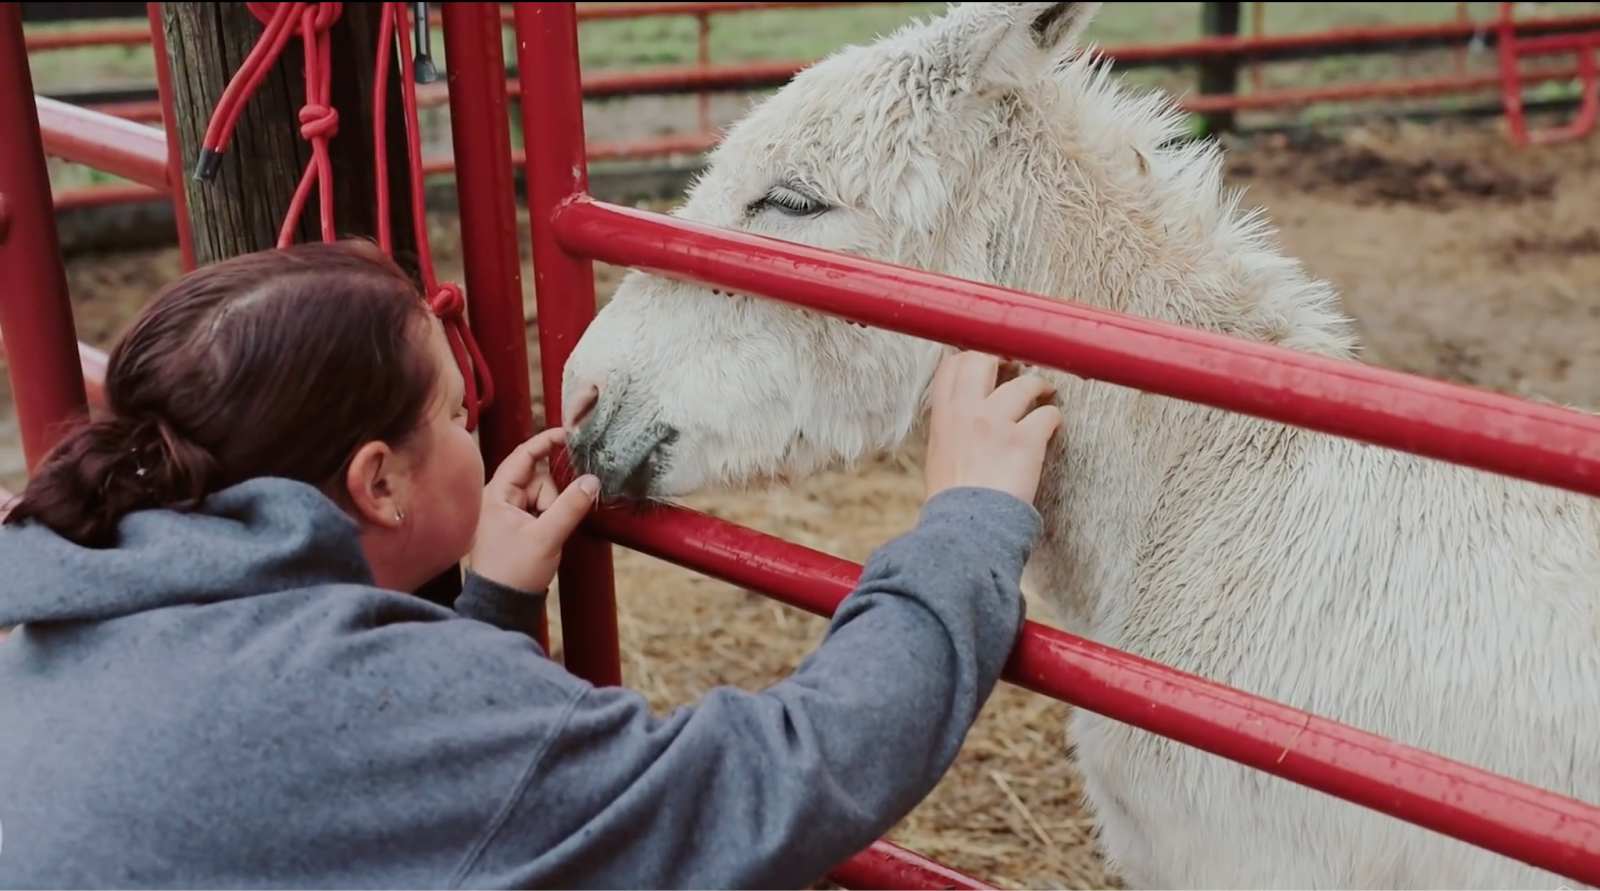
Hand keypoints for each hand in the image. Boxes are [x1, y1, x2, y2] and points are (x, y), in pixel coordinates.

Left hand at [469, 427, 599, 593]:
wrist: (501, 605)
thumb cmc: (514, 570)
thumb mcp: (546, 536)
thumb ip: (571, 506)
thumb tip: (592, 481)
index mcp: (497, 494)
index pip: (523, 455)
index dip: (546, 442)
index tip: (569, 435)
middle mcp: (500, 499)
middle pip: (539, 478)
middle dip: (554, 496)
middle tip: (551, 523)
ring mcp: (509, 513)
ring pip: (545, 496)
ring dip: (554, 511)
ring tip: (547, 537)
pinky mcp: (519, 526)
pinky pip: (543, 510)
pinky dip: (552, 518)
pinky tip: (548, 537)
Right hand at [923, 351, 1062, 504]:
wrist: (966, 528)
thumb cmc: (952, 499)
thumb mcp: (939, 455)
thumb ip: (952, 428)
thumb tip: (963, 420)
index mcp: (944, 416)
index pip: (952, 366)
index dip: (972, 358)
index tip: (987, 365)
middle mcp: (969, 412)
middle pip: (985, 360)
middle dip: (1004, 359)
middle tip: (1018, 370)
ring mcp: (998, 423)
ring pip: (1025, 383)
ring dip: (1039, 386)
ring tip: (1046, 394)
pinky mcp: (1025, 441)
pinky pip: (1049, 415)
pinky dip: (1055, 419)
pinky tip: (1054, 428)